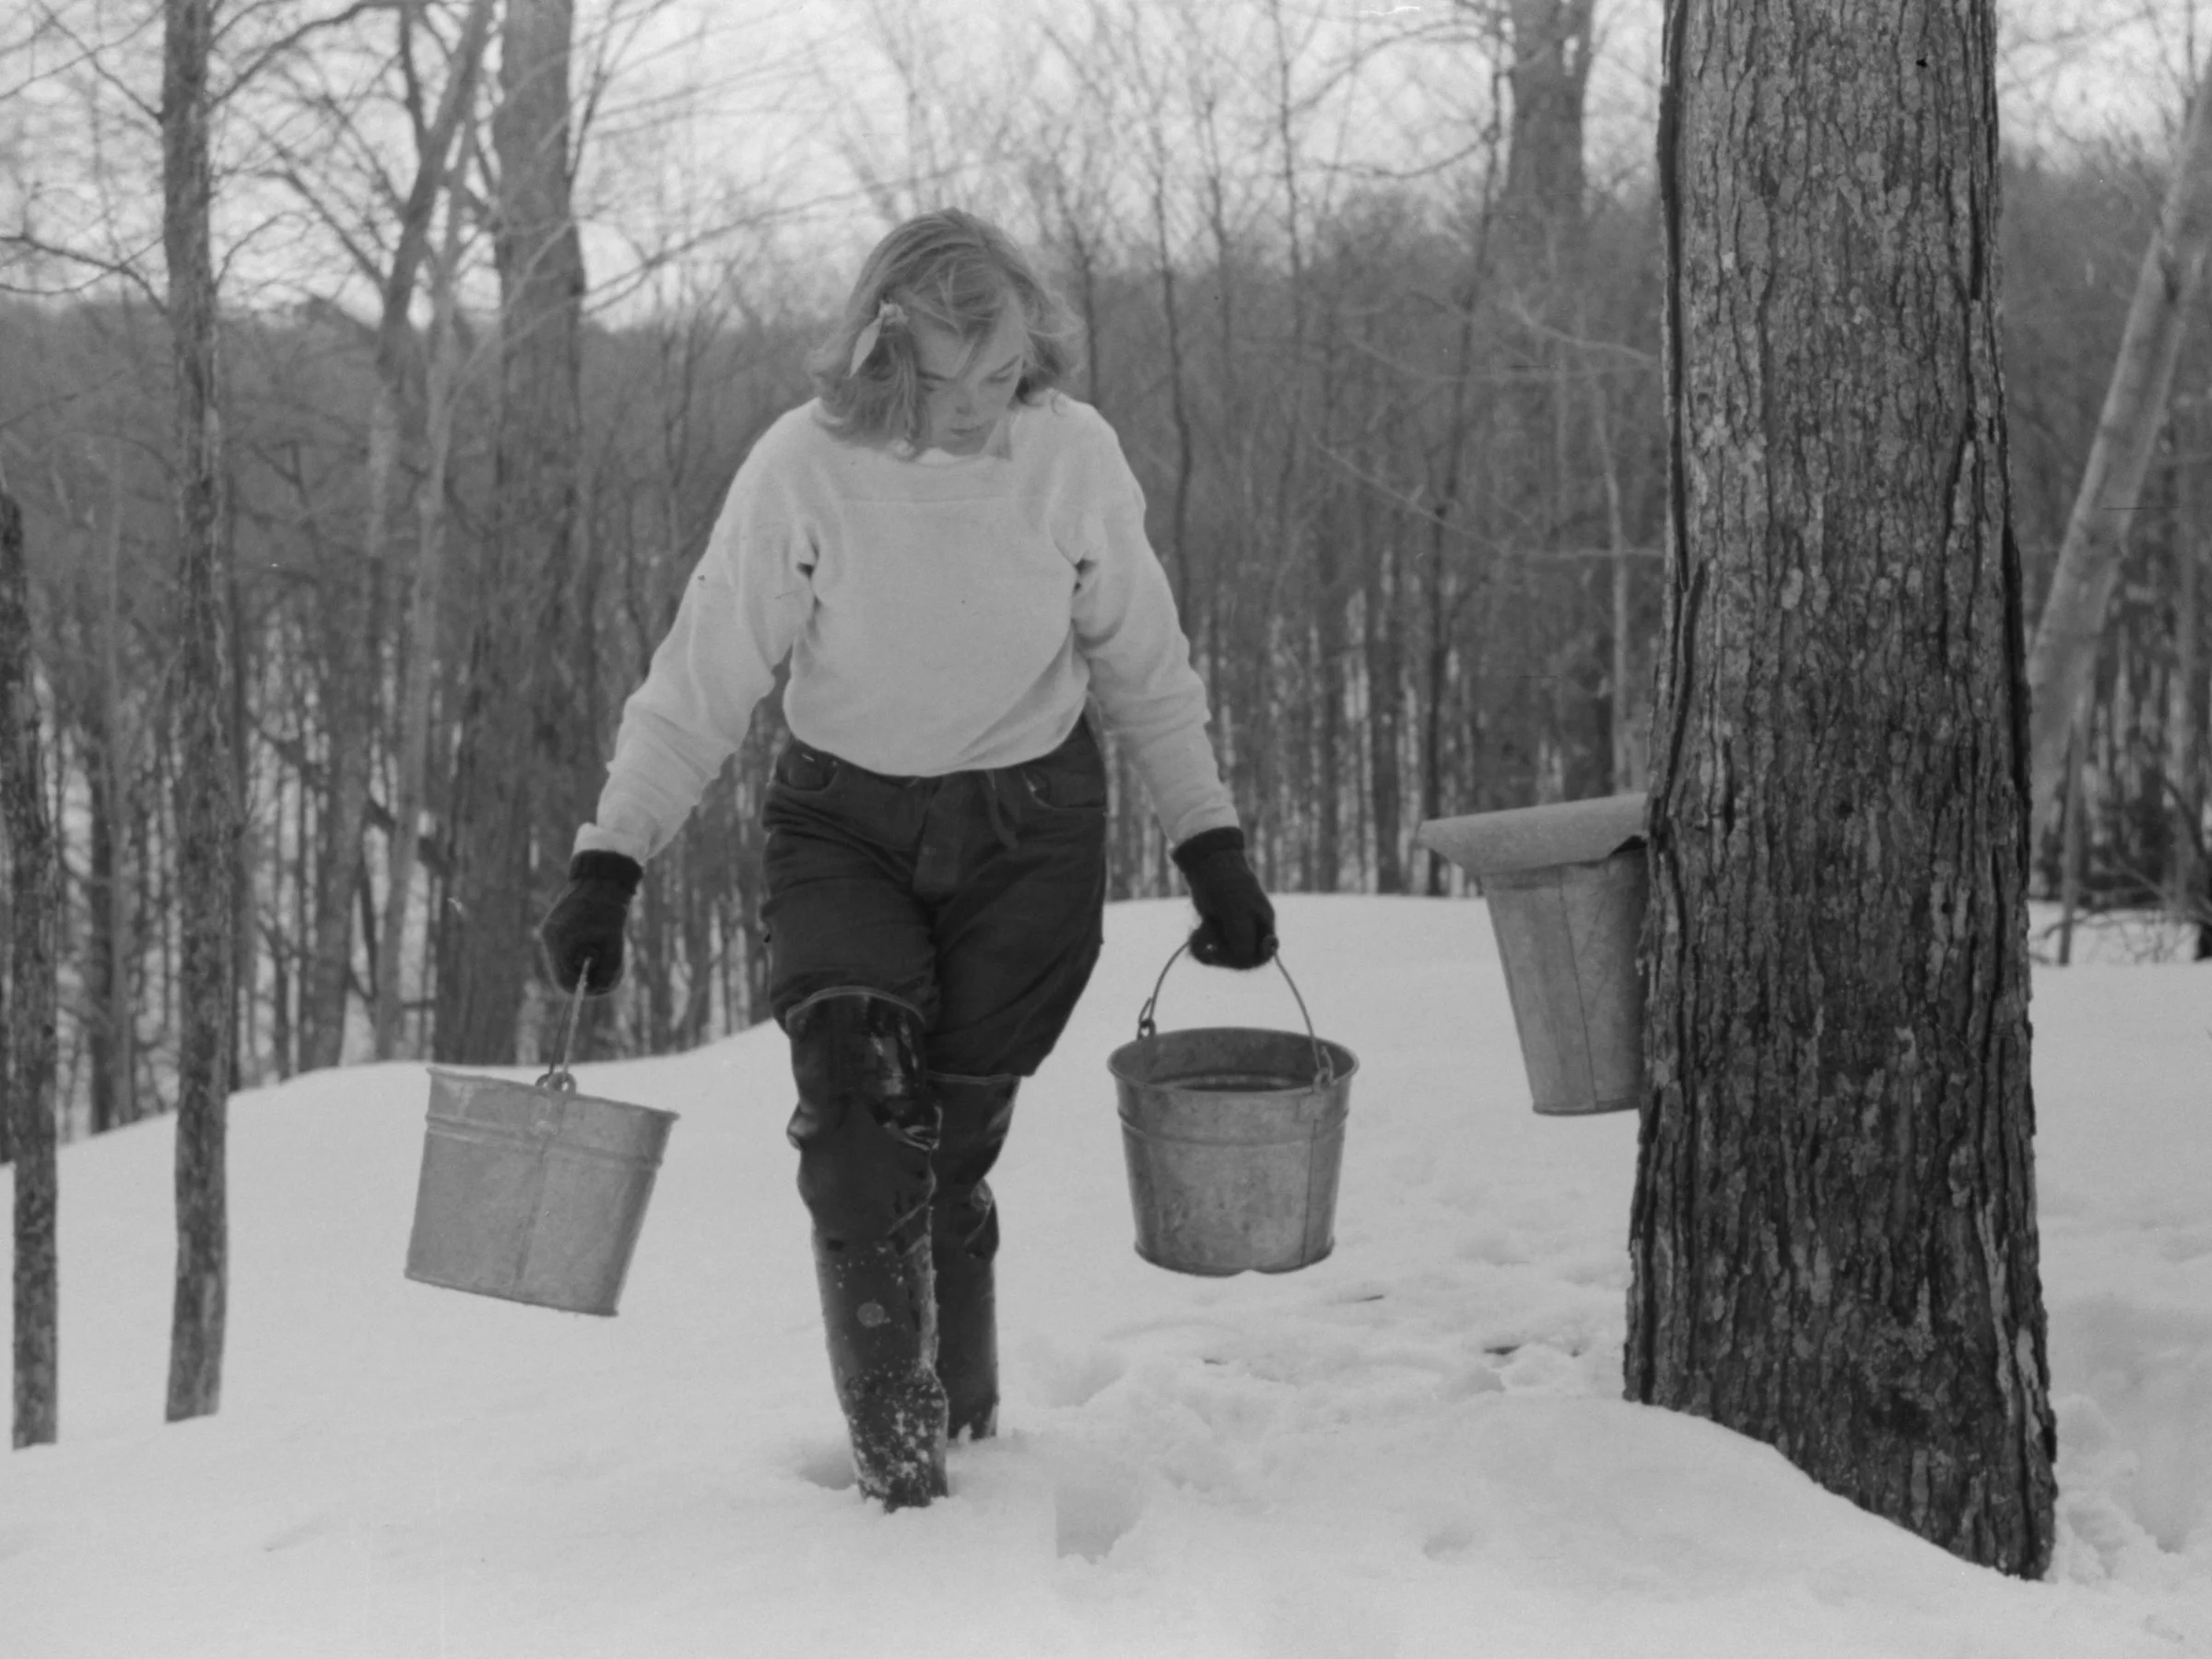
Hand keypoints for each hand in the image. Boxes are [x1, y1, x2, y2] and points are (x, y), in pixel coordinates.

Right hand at [537, 851, 642, 994]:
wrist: (602, 878)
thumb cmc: (611, 910)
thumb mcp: (616, 943)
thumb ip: (610, 969)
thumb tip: (601, 989)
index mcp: (562, 940)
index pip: (565, 979)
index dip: (583, 988)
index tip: (600, 988)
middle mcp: (550, 936)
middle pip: (562, 972)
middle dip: (583, 977)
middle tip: (606, 975)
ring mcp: (549, 931)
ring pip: (562, 962)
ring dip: (582, 965)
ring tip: (604, 956)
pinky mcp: (553, 926)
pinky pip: (563, 949)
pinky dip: (578, 952)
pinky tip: (594, 946)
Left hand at [1172, 827, 1276, 969]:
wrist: (1206, 863)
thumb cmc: (1226, 884)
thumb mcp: (1236, 911)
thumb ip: (1243, 937)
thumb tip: (1245, 959)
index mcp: (1264, 924)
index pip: (1261, 957)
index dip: (1246, 962)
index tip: (1229, 956)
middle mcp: (1250, 929)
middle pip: (1240, 959)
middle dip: (1223, 955)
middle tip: (1209, 949)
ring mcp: (1232, 928)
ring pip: (1222, 954)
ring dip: (1208, 949)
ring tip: (1197, 933)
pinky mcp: (1215, 927)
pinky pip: (1209, 947)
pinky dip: (1200, 944)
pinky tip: (1194, 934)